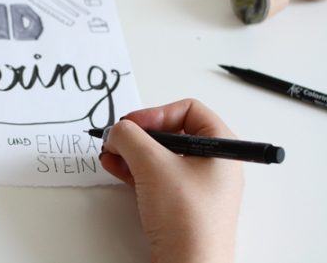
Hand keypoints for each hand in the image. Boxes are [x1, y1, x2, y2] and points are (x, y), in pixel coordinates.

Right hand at [99, 99, 243, 262]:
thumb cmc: (188, 221)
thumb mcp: (153, 164)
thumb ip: (130, 137)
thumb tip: (118, 130)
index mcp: (221, 148)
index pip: (189, 110)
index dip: (157, 112)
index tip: (132, 124)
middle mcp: (212, 165)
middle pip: (171, 132)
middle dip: (139, 134)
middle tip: (118, 138)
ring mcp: (197, 187)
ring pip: (159, 155)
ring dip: (131, 151)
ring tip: (110, 152)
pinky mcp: (180, 205)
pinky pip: (155, 176)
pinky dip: (133, 169)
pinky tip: (114, 167)